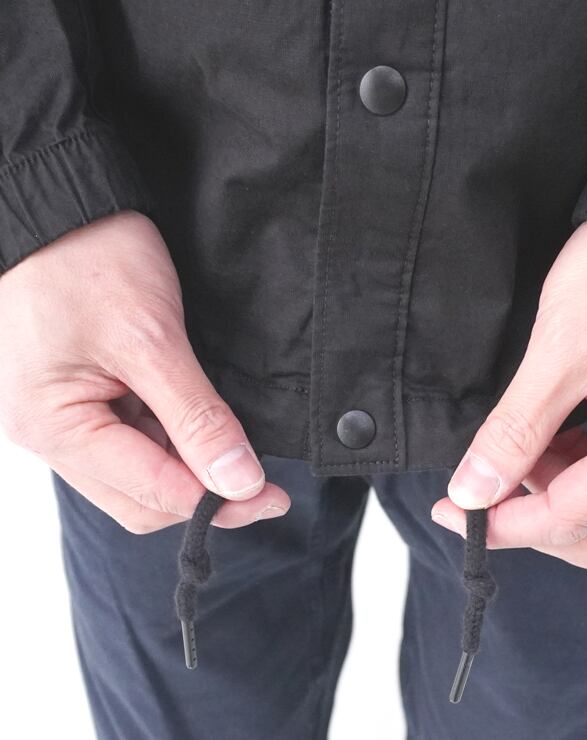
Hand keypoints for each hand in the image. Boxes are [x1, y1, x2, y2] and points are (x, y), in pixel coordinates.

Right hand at [0, 210, 289, 532]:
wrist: (63, 207)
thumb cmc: (88, 259)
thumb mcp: (151, 340)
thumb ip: (195, 418)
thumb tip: (238, 482)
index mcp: (54, 427)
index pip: (150, 493)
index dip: (217, 503)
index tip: (272, 496)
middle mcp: (53, 434)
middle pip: (142, 497)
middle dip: (205, 495)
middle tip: (264, 483)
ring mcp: (67, 418)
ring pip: (142, 474)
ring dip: (192, 471)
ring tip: (240, 452)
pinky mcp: (86, 399)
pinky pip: (135, 442)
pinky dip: (176, 443)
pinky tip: (207, 430)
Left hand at [431, 221, 586, 568]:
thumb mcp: (559, 351)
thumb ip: (516, 431)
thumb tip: (473, 491)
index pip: (572, 520)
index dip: (504, 526)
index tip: (452, 512)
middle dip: (527, 517)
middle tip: (475, 487)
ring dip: (547, 488)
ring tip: (511, 445)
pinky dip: (571, 466)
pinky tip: (542, 435)